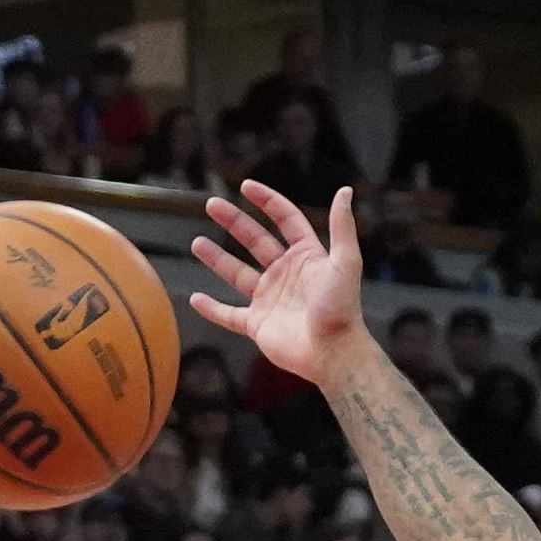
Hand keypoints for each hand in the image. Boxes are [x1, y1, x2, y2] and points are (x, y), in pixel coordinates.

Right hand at [188, 182, 366, 379]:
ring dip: (217, 258)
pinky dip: (212, 309)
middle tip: (212, 204)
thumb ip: (342, 227)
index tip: (246, 186)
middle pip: (256, 241)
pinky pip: (229, 315)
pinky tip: (195, 298)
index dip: (268, 202)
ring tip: (196, 242)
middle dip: (234, 222)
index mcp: (307, 258)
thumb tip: (345, 190)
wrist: (334, 353)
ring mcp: (270, 300)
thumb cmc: (342, 309)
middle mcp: (287, 276)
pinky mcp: (258, 325)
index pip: (286, 221)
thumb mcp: (345, 263)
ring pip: (238, 274)